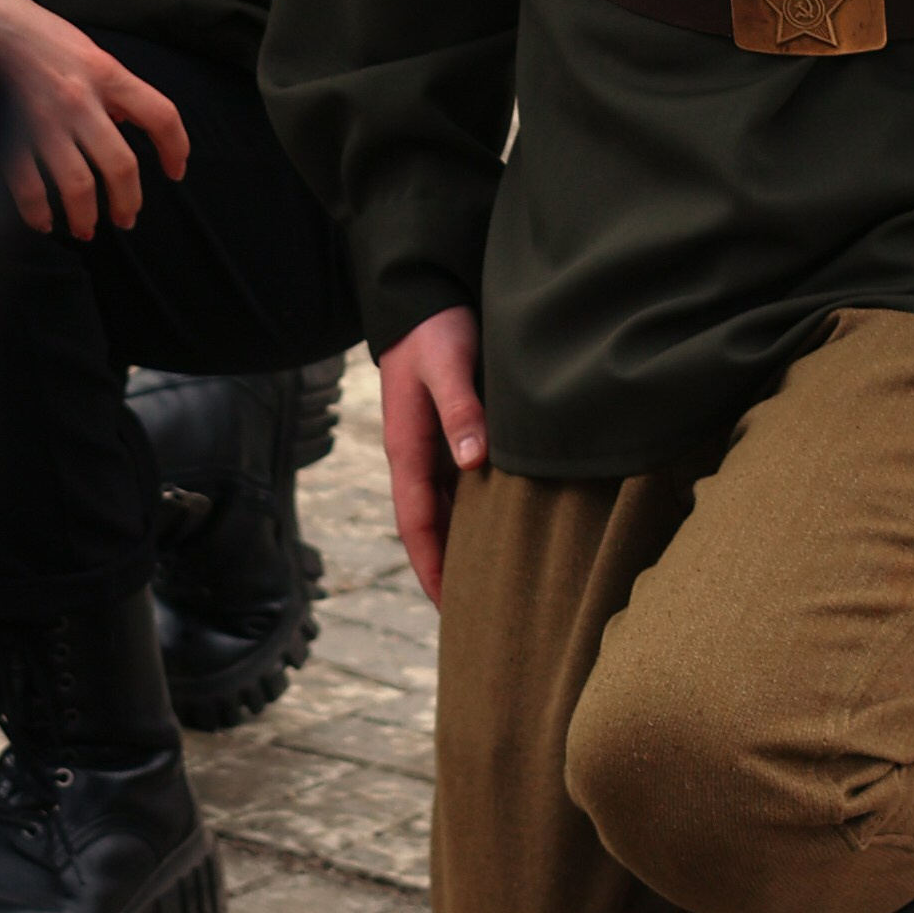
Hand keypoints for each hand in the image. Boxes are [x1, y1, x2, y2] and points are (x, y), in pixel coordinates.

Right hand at [0, 0, 186, 238]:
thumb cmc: (45, 39)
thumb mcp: (93, 53)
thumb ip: (116, 90)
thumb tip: (131, 126)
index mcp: (107, 73)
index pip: (160, 115)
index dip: (176, 148)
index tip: (175, 170)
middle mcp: (80, 99)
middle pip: (120, 165)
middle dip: (128, 201)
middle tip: (128, 218)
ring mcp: (43, 121)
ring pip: (76, 186)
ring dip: (86, 216)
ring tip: (87, 228)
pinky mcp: (10, 135)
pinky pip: (28, 187)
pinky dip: (38, 212)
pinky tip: (45, 222)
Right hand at [378, 305, 486, 605]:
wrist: (425, 296)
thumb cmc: (434, 331)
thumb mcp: (447, 364)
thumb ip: (460, 407)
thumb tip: (473, 460)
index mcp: (407, 450)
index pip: (415, 526)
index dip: (432, 568)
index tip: (450, 609)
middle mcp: (418, 458)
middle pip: (431, 529)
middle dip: (449, 571)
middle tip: (483, 616)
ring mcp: (435, 449)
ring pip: (449, 512)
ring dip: (467, 546)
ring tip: (498, 585)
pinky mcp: (454, 435)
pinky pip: (464, 488)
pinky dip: (480, 515)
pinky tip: (506, 530)